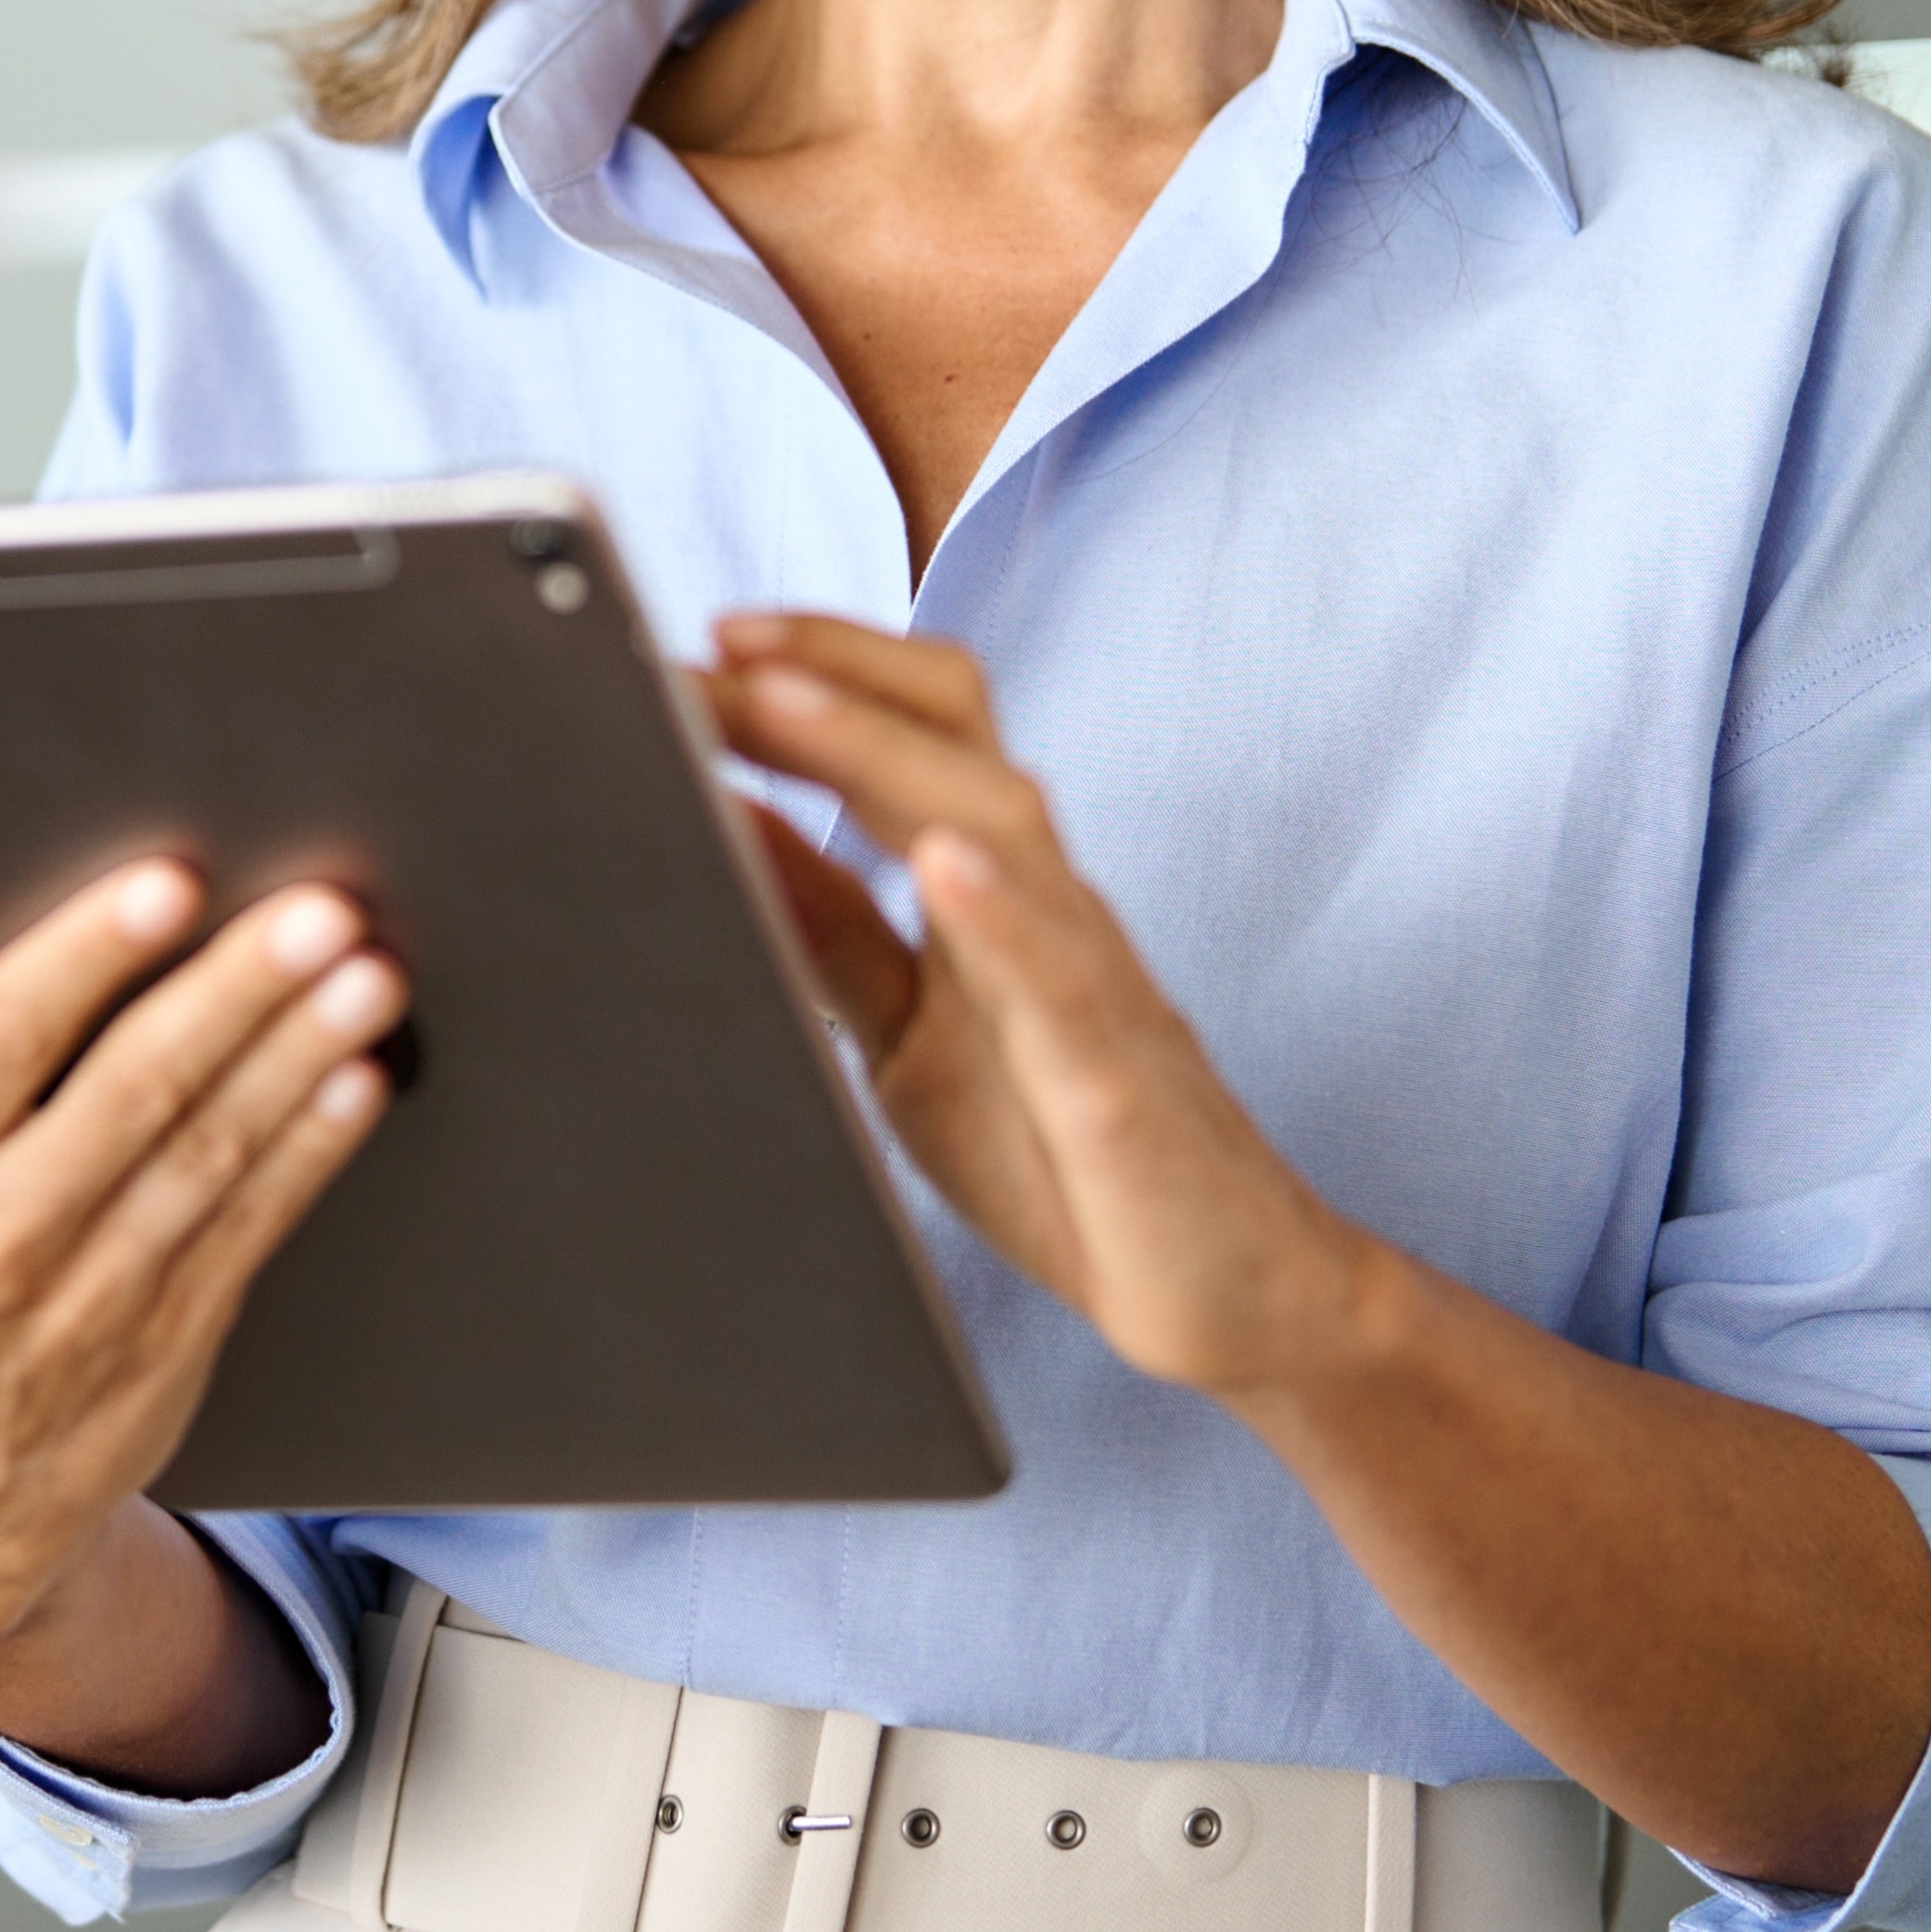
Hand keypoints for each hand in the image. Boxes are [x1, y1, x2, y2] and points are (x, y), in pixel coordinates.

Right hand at [0, 859, 402, 1671]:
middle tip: (317, 912)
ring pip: (204, 1155)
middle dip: (231, 992)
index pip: (0, 1032)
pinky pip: (249, 1228)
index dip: (90, 952)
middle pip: (126, 1089)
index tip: (172, 880)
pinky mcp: (166, 1341)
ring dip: (295, 1060)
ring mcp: (83, 1298)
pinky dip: (309, 1152)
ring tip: (365, 979)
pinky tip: (356, 1083)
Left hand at [704, 614, 1365, 1406]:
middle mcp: (1046, 903)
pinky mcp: (1114, 1083)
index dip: (812, 670)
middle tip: (711, 645)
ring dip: (879, 752)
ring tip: (780, 700)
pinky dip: (1001, 912)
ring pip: (1002, 824)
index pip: (911, 729)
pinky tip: (939, 866)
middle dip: (830, 676)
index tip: (697, 640)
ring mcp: (1088, 982)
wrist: (1234, 1291)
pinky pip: (1064, 980)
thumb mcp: (906, 1029)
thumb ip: (827, 928)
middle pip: (955, 733)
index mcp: (996, 887)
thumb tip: (725, 819)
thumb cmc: (1067, 1150)